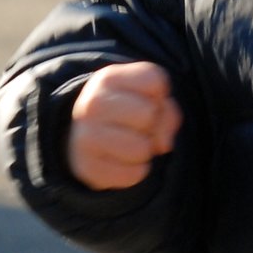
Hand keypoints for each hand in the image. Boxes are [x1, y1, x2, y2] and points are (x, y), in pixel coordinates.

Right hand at [66, 61, 182, 189]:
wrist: (87, 137)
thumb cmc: (128, 111)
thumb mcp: (148, 96)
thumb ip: (167, 110)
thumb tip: (163, 144)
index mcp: (108, 78)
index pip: (156, 82)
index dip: (160, 95)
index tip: (144, 99)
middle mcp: (92, 105)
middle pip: (149, 114)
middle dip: (152, 123)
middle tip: (137, 125)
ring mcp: (85, 137)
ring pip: (142, 149)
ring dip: (145, 150)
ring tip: (130, 142)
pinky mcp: (87, 167)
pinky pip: (134, 174)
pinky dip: (136, 170)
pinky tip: (122, 160)